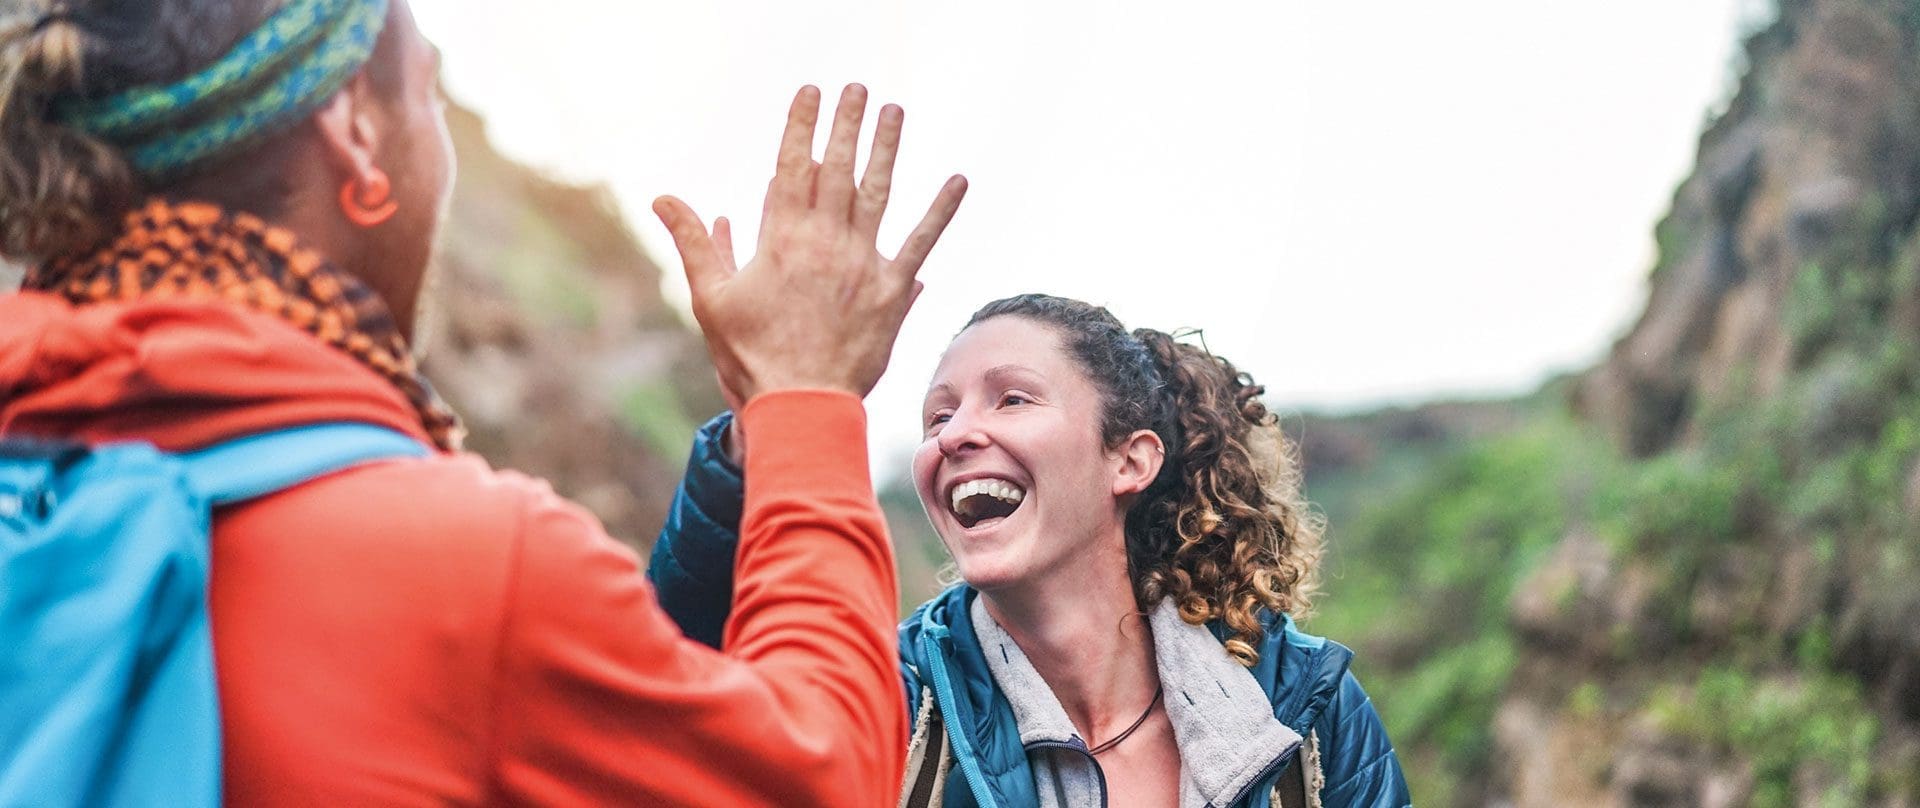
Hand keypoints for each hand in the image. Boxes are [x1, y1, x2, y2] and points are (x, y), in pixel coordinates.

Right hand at [654, 84, 967, 400]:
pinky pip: (921, 242)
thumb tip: (663, 197)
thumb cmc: (750, 355)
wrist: (800, 404)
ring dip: (888, 148)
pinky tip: (958, 180)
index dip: (802, 125)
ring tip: (894, 111)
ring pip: (878, 192)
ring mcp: (862, 264)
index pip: (792, 166)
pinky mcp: (892, 291)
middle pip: (838, 169)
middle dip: (846, 124)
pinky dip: (941, 211)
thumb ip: (694, 242)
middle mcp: (826, 242)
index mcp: (781, 239)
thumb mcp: (710, 297)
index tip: (810, 91)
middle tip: (856, 87)